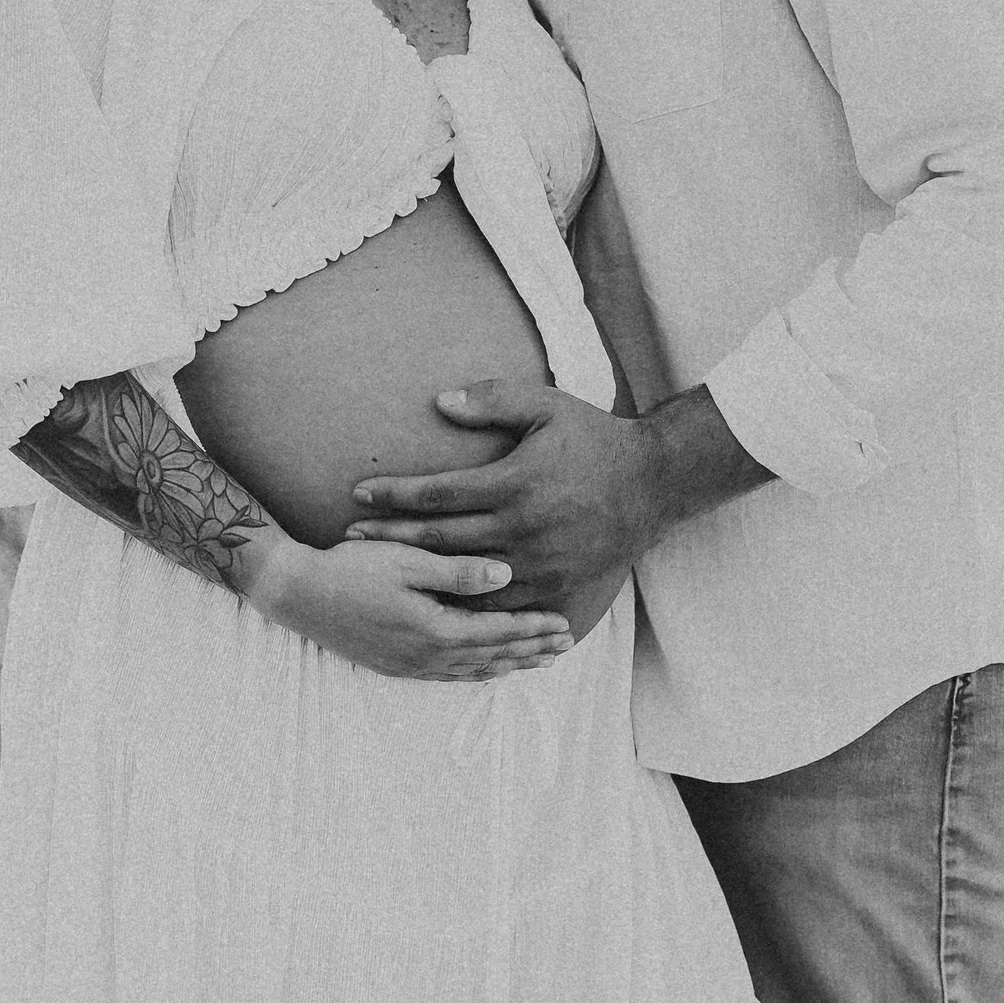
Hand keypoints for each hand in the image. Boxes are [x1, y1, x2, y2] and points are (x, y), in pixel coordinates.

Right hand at [242, 531, 576, 681]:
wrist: (299, 594)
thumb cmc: (351, 568)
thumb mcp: (407, 560)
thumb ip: (458, 572)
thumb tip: (507, 576)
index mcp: (436, 629)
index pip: (500, 632)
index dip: (534, 629)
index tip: (564, 623)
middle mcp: (428, 656)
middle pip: (494, 657)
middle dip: (532, 650)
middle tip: (565, 645)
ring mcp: (411, 666)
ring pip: (474, 671)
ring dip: (509, 665)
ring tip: (538, 660)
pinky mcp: (396, 667)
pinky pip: (449, 676)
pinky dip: (477, 673)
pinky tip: (488, 668)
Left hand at [344, 380, 667, 630]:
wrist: (653, 484)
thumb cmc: (594, 438)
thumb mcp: (548, 406)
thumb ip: (493, 399)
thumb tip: (438, 401)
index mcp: (515, 483)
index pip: (438, 492)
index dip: (394, 494)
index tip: (358, 494)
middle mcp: (523, 527)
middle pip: (440, 538)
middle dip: (390, 536)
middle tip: (350, 537)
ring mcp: (538, 563)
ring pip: (463, 577)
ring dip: (418, 575)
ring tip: (379, 572)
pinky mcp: (554, 586)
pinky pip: (498, 603)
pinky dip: (462, 603)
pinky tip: (432, 601)